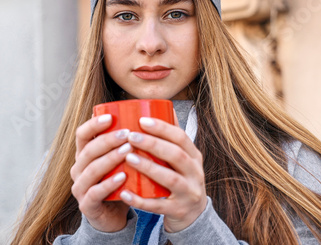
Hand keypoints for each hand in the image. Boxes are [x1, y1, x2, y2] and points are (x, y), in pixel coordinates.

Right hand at [70, 114, 131, 231]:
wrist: (113, 216)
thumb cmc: (119, 182)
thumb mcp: (120, 161)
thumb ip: (125, 142)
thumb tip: (149, 115)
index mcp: (83, 155)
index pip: (82, 134)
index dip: (93, 124)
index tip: (111, 117)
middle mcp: (78, 169)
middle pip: (88, 150)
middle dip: (108, 140)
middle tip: (128, 134)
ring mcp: (80, 188)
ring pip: (92, 170)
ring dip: (110, 159)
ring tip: (128, 151)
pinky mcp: (87, 205)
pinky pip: (96, 192)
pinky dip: (109, 184)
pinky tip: (124, 177)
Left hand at [119, 115, 206, 232]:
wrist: (193, 216)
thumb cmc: (180, 178)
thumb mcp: (182, 158)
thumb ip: (172, 136)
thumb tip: (161, 105)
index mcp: (194, 157)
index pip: (181, 138)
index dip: (163, 128)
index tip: (141, 120)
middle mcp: (195, 174)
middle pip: (177, 156)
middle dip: (153, 144)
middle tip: (130, 136)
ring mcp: (189, 194)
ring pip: (170, 180)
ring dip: (149, 168)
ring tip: (128, 158)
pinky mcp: (178, 211)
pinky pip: (158, 206)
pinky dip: (141, 200)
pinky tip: (124, 193)